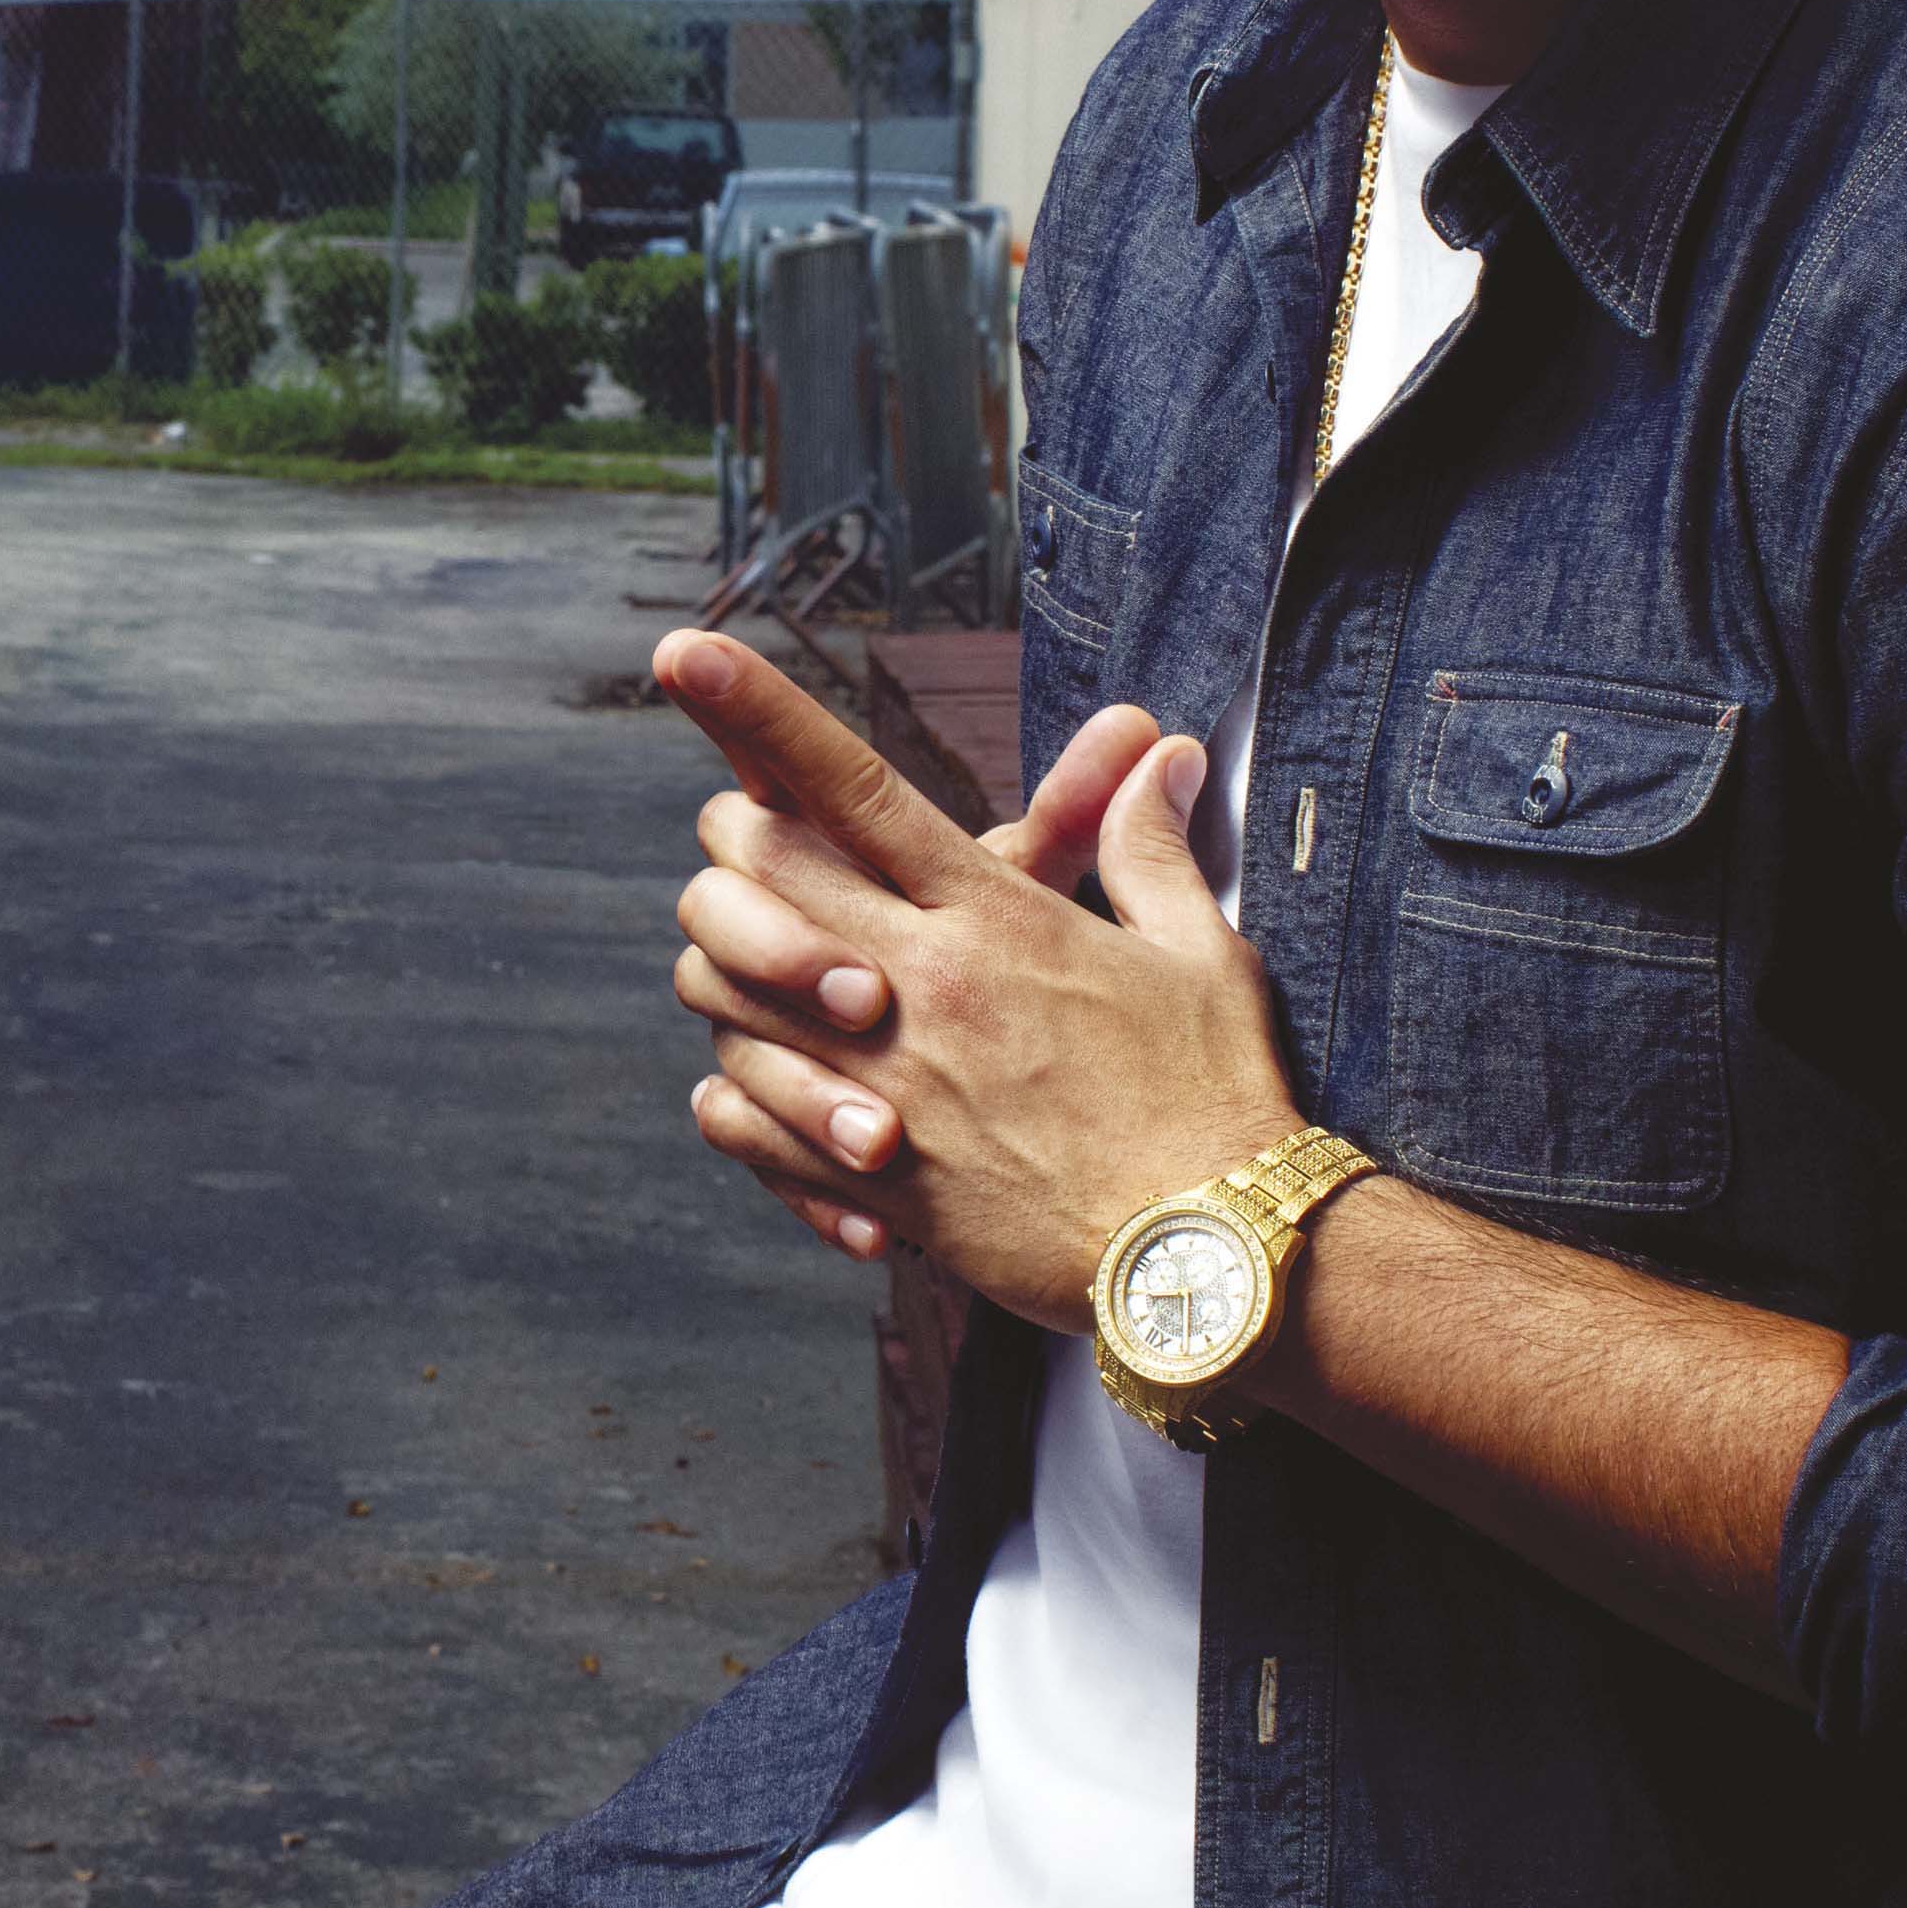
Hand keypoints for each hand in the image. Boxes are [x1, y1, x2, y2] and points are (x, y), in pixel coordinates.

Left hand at [679, 693, 1167, 1255]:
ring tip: (779, 984)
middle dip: (733, 846)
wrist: (1220, 1255)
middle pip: (753, 872)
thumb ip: (1148, 843)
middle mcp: (920, 989)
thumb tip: (1158, 750)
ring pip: (721, 994)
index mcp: (994, 917)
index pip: (851, 786)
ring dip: (729, 974)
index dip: (757, 710)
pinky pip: (737, 1119)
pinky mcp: (873, 1179)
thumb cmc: (1217, 1097)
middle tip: (760, 854)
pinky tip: (778, 1090)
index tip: (686, 652)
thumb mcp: (1198, 951)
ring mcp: (884, 1086)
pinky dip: (735, 1096)